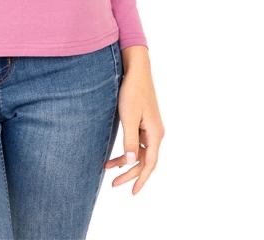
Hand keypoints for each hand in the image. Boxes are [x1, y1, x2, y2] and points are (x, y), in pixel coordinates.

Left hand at [104, 46, 164, 194]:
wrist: (136, 70)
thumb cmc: (132, 91)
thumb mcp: (128, 117)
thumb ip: (130, 141)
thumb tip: (130, 163)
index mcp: (155, 134)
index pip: (149, 164)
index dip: (141, 179)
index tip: (132, 192)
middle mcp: (155, 133)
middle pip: (144, 161)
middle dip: (129, 174)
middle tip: (113, 184)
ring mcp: (150, 128)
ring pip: (139, 152)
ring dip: (125, 162)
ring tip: (108, 168)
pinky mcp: (144, 122)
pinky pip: (137, 143)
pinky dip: (127, 151)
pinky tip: (115, 156)